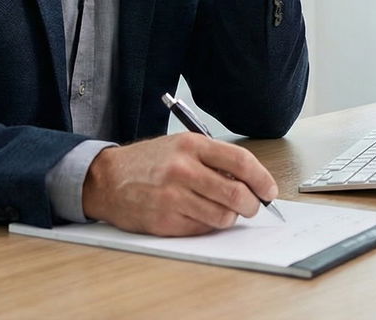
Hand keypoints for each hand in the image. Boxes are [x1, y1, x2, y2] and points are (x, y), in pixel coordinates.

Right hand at [80, 132, 278, 235]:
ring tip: (220, 210)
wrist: (107, 179)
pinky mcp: (165, 221)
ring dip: (229, 217)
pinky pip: (202, 229)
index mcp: (191, 146)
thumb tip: (250, 183)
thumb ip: (214, 160)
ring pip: (223, 216)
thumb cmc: (148, 162)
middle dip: (251, 204)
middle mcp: (183, 170)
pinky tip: (197, 214)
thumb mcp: (181, 147)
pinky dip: (207, 225)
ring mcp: (173, 197)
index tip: (268, 190)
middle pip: (236, 193)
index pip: (241, 162)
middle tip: (251, 206)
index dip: (262, 179)